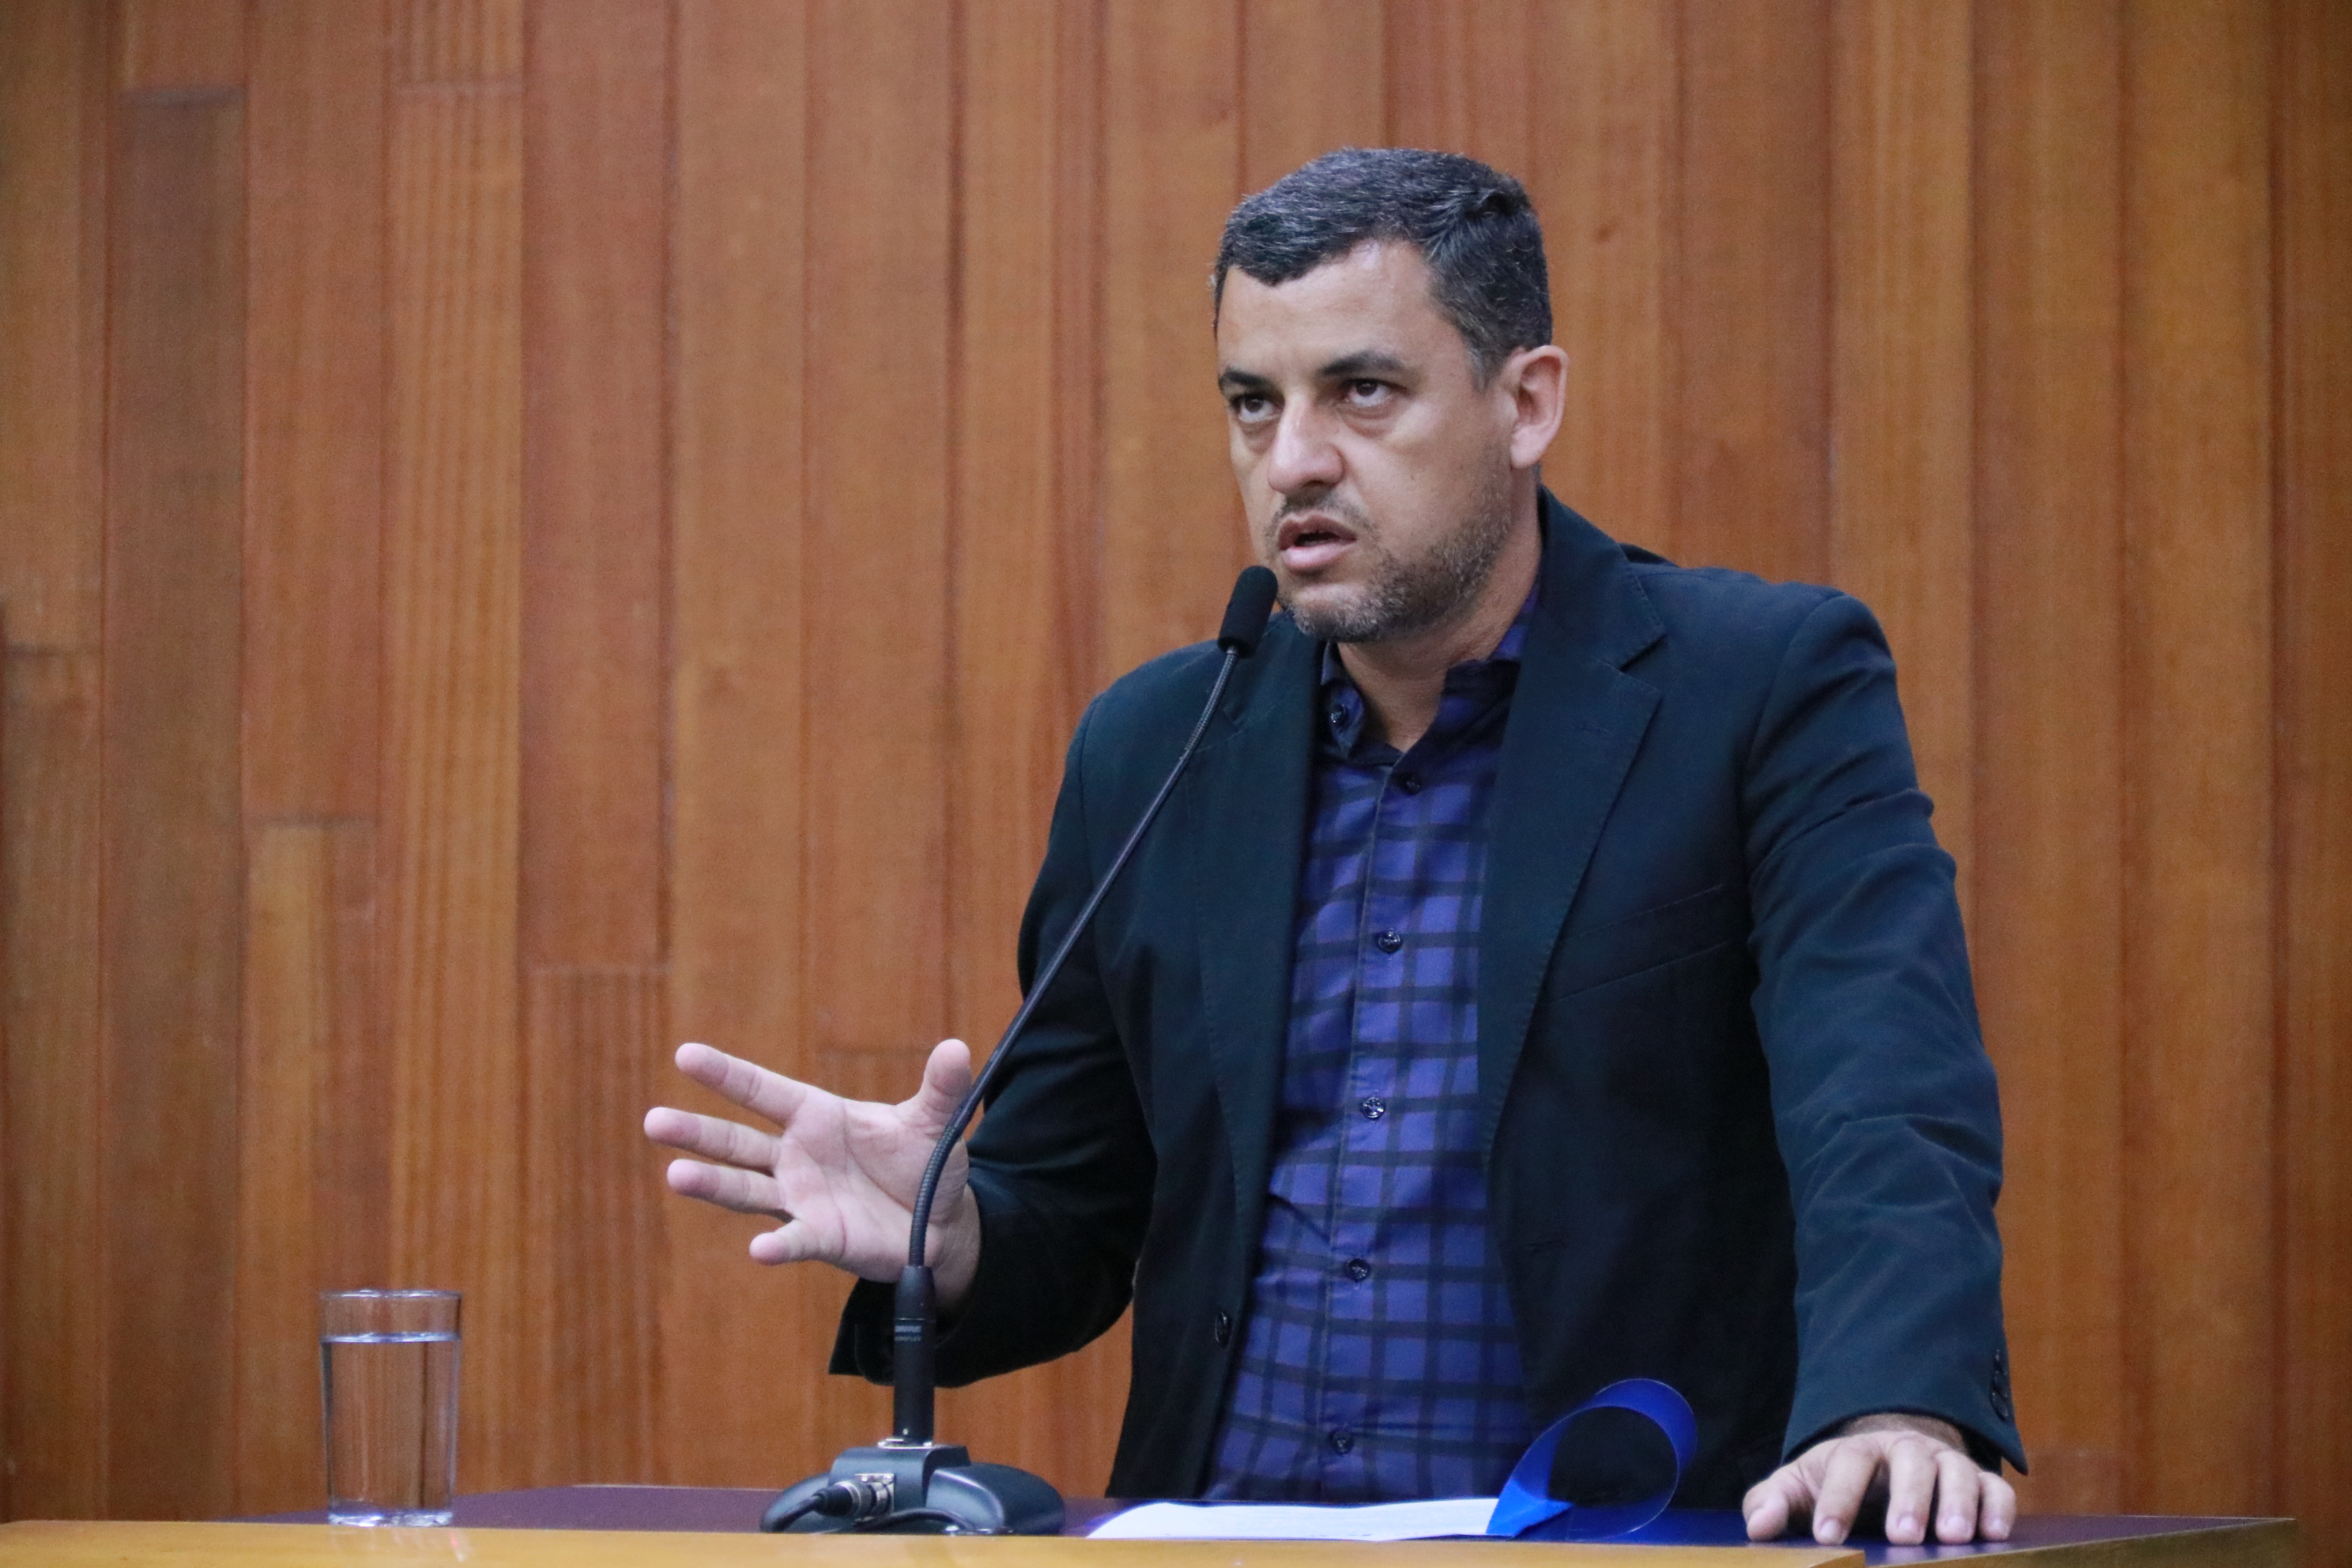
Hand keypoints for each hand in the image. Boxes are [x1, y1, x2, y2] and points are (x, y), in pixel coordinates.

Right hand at [643, 1039, 982, 1308]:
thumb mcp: (935, 1122)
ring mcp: (801, 1198)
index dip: (727, 1074)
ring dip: (711, 1183)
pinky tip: (759, 1250)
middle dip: (697, 1131)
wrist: (938, 1222)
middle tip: (654, 1121)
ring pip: (745, 1189)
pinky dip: (777, 1245)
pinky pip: (792, 1239)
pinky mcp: (819, 1237)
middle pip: (737, 1141)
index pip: (763, 1091)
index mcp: (817, 1116)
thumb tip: (958, 1048)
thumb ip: (942, 1088)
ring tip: (675, 1175)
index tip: (685, 1055)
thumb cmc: (924, 1163)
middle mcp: (796, 1156)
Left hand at [1742, 1413, 2015, 1545]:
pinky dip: (1997, 1508)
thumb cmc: (1839, 1481)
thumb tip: (1758, 1527)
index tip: (1826, 1536)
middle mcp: (1904, 1450)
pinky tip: (1994, 1534)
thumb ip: (1774, 1503)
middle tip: (1901, 1537)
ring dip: (1956, 1502)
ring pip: (1955, 1471)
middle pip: (1908, 1462)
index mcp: (1856, 1450)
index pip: (1847, 1464)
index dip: (1837, 1498)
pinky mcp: (1978, 1482)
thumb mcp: (1801, 1487)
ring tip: (1952, 1538)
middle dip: (1907, 1499)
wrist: (1887, 1459)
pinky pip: (1995, 1488)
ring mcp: (1944, 1463)